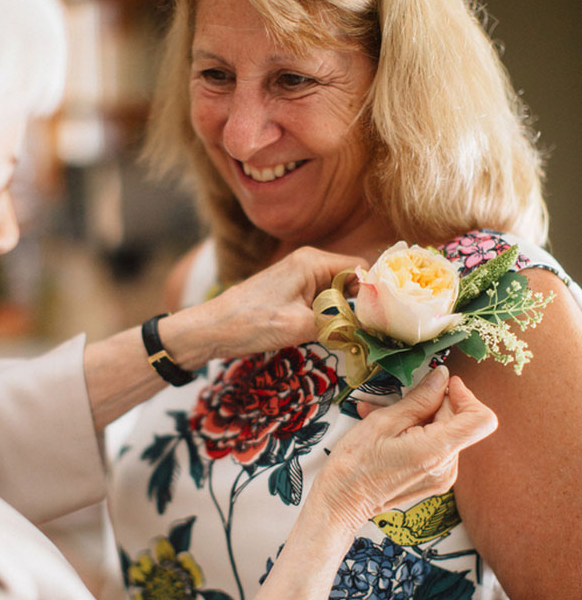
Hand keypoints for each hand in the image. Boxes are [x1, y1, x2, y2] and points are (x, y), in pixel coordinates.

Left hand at [198, 246, 368, 359]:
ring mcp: (299, 279)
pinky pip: (323, 302)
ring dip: (348, 314)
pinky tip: (338, 336)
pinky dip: (332, 317)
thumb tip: (371, 332)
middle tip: (378, 332)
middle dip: (364, 305)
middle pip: (353, 281)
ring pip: (339, 294)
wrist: (211, 330)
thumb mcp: (298, 327)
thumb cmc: (250, 323)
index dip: (376, 291)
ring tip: (361, 337)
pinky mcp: (292, 294)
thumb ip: (338, 326)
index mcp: (312, 262)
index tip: (388, 316)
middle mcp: (308, 264)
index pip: (361, 268)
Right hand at [307, 366, 496, 533]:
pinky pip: (435, 446)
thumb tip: (441, 377)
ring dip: (418, 416)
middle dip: (432, 403)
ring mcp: (442, 476)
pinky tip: (388, 430)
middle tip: (398, 397)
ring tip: (381, 413)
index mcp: (436, 451)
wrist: (341, 502)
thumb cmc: (355, 464)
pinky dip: (416, 432)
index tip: (445, 386)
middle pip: (458, 421)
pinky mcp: (433, 480)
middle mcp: (447, 467)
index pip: (482, 419)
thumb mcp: (383, 422)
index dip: (467, 396)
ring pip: (444, 431)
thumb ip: (419, 399)